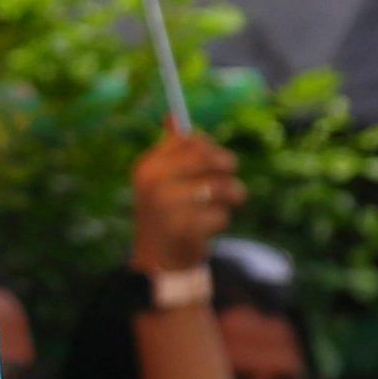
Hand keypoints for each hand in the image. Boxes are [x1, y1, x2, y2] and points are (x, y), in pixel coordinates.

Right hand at [129, 129, 245, 275]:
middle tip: (229, 180)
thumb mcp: (161, 181)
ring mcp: (168, 206)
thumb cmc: (165, 214)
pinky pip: (221, 214)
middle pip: (208, 158)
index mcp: (148, 167)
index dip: (210, 147)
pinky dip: (220, 221)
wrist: (158, 262)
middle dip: (227, 169)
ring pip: (220, 187)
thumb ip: (172, 151)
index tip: (215, 161)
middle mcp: (154, 183)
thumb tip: (173, 117)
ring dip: (228, 198)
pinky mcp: (185, 229)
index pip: (189, 140)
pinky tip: (206, 230)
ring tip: (221, 207)